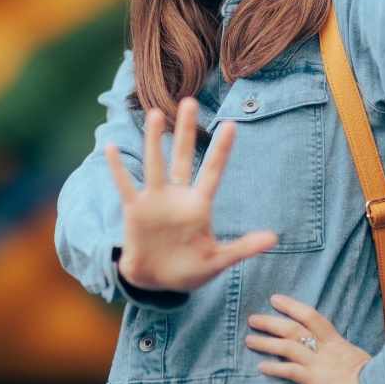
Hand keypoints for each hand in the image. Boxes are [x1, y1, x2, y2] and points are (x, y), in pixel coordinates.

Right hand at [105, 97, 277, 292]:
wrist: (156, 282)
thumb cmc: (189, 269)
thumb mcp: (217, 260)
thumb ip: (243, 248)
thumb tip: (274, 238)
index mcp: (199, 205)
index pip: (213, 171)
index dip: (221, 150)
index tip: (231, 124)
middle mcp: (177, 196)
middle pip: (183, 157)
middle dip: (186, 131)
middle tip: (190, 101)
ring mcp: (155, 200)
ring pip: (155, 164)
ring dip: (154, 141)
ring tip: (155, 114)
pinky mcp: (135, 210)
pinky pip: (125, 185)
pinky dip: (117, 168)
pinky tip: (110, 148)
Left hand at [247, 294, 379, 383]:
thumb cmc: (376, 378)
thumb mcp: (359, 358)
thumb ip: (344, 352)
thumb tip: (338, 351)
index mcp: (337, 341)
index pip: (311, 316)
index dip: (291, 305)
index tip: (275, 299)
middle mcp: (325, 348)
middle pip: (293, 328)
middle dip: (271, 322)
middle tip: (252, 318)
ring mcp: (320, 364)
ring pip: (287, 346)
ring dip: (266, 342)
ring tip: (249, 340)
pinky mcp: (317, 382)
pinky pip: (291, 372)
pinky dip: (275, 368)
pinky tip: (262, 367)